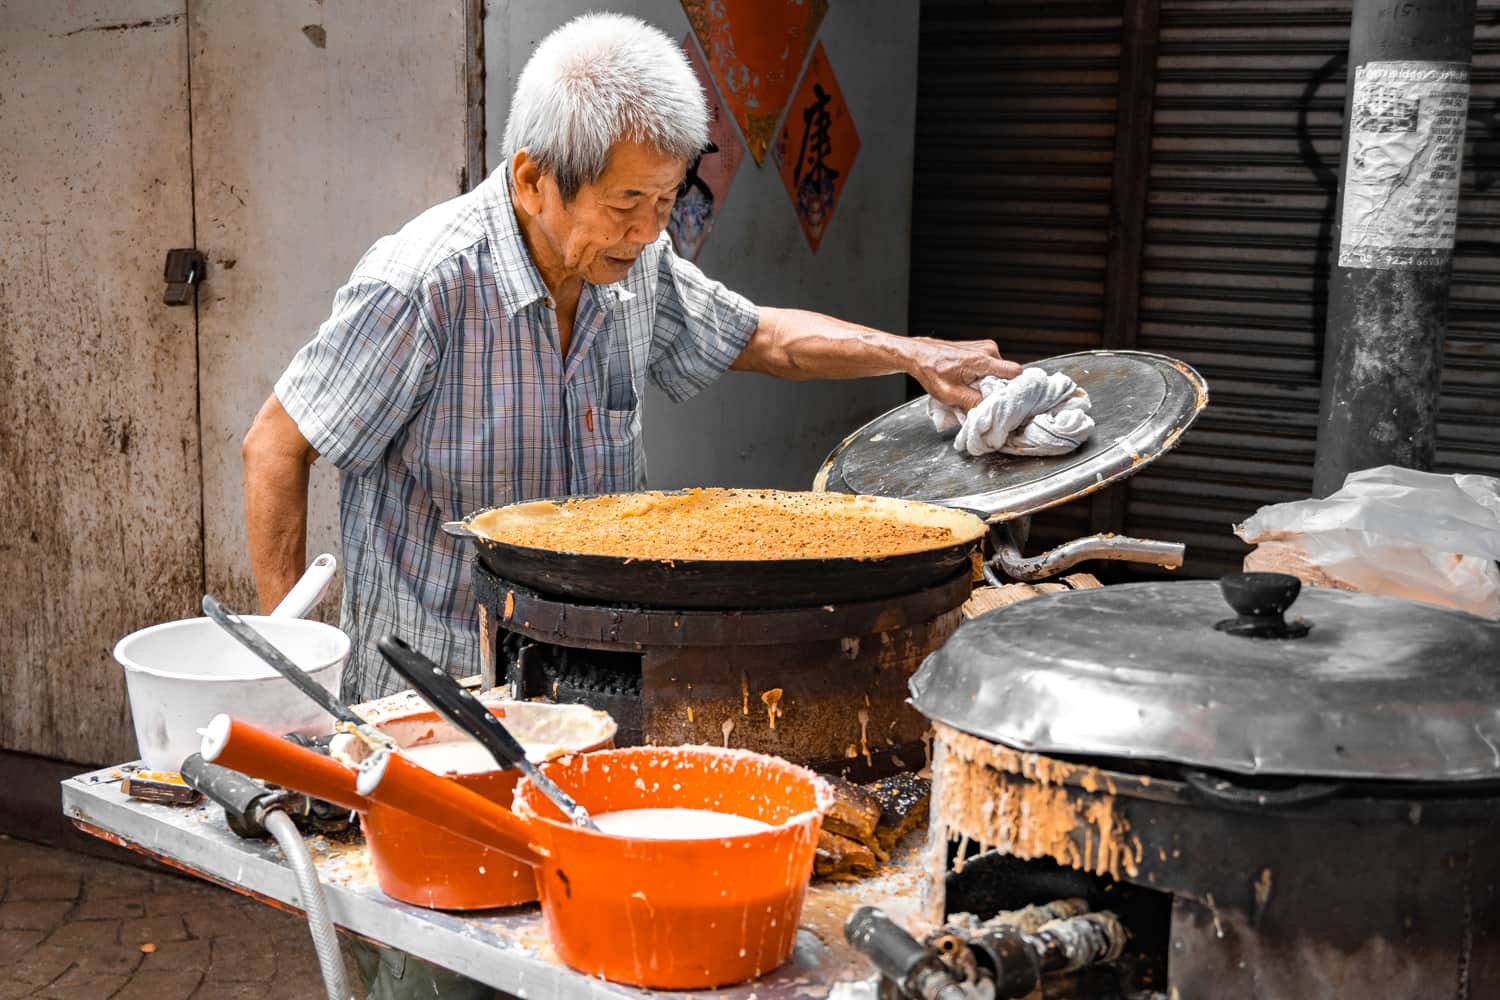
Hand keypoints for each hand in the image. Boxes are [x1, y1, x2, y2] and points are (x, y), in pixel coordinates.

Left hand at [905, 337, 1021, 408]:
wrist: (919, 355)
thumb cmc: (931, 371)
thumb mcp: (950, 394)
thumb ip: (973, 402)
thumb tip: (989, 409)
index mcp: (981, 360)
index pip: (1014, 372)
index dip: (1013, 388)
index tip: (1006, 399)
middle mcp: (988, 350)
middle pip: (1007, 375)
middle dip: (997, 389)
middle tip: (981, 397)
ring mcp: (986, 348)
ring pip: (999, 372)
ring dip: (989, 383)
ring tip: (972, 388)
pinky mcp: (982, 349)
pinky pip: (992, 367)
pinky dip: (984, 376)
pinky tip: (970, 381)